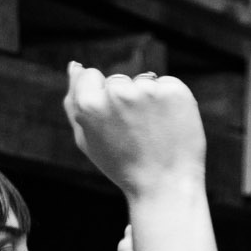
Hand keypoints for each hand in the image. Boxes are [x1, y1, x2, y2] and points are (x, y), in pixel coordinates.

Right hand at [62, 64, 206, 198]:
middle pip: (118, 80)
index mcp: (90, 103)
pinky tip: (170, 123)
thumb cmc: (122, 163)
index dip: (102, 98)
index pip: (91, 76)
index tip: (113, 121)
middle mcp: (118, 93)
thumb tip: (75, 66)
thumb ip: (74, 101)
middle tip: (135, 132)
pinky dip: (170, 100)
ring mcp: (149, 91)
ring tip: (153, 130)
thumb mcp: (87, 137)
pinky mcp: (176, 92)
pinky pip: (168, 84)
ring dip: (148, 98)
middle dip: (125, 99)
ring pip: (144, 81)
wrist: (165, 184)